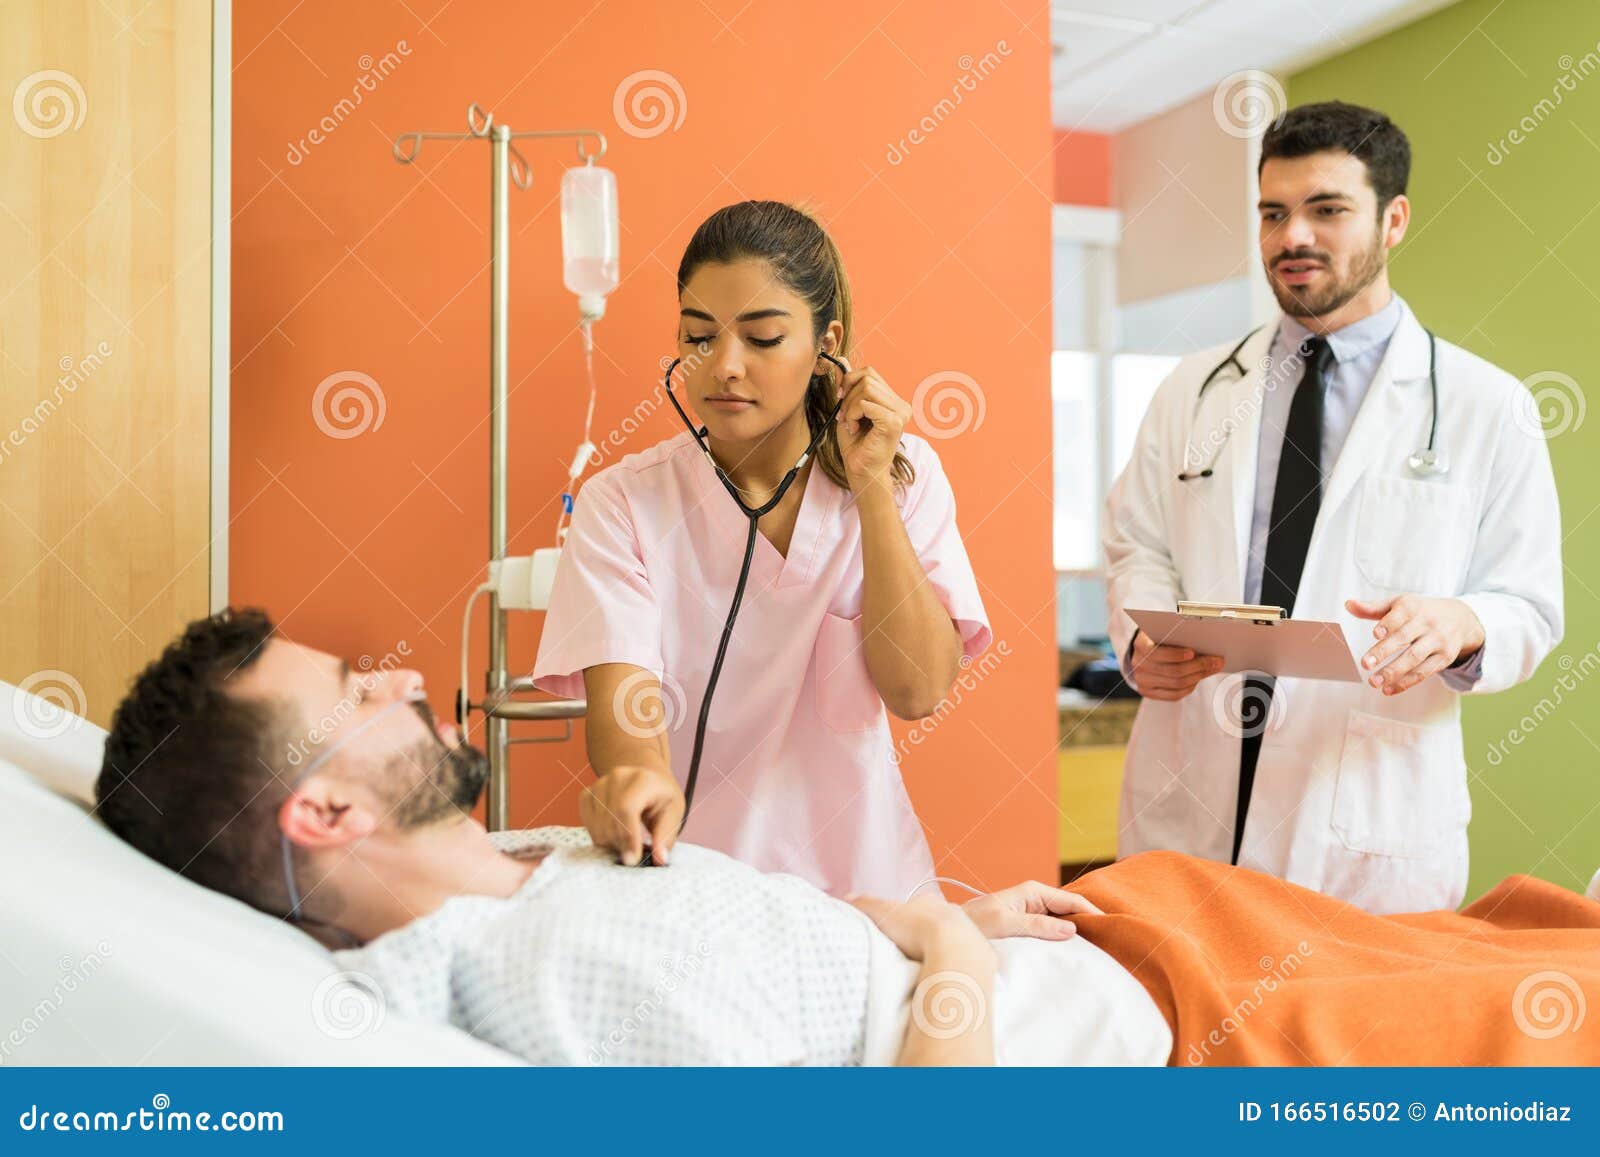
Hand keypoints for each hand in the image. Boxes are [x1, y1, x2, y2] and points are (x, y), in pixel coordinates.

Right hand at [578, 764, 683, 865]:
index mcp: (643, 779)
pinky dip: (599, 835)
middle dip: (620, 844)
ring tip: (627, 842)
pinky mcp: (587, 794)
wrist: (646, 779)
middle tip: (632, 855)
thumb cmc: (661, 797)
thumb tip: (660, 859)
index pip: (626, 809)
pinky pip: (587, 823)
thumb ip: (665, 836)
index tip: (633, 860)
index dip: (628, 836)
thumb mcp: (673, 813)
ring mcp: (599, 784)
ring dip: (610, 842)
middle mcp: (618, 777)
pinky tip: (613, 834)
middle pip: (609, 819)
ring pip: (597, 824)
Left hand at [831, 364, 910, 493]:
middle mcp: (901, 405)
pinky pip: (865, 404)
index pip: (870, 373)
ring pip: (866, 388)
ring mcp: (900, 413)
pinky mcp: (894, 422)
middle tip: (844, 415)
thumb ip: (848, 386)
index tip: (840, 399)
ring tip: (851, 423)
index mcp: (894, 401)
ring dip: (850, 406)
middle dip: (848, 394)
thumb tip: (841, 361)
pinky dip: (853, 414)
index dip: (850, 381)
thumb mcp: (848, 409)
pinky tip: (854, 428)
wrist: (861, 471)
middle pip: (867, 377)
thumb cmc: (856, 445)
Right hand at [847, 892, 991, 962]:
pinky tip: (945, 975)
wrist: (954, 947)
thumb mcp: (882, 913)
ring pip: (952, 939)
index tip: (896, 932)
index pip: (914, 908)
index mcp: (928, 902)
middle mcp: (951, 913)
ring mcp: (968, 932)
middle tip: (910, 951)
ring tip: (926, 966)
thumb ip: (865, 904)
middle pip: (935, 922)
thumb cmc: (918, 928)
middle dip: (924, 934)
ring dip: (942, 949)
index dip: (904, 919)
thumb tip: (847, 898)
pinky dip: (955, 964)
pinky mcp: (978, 953)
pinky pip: (964, 958)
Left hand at [961, 880, 1101, 940]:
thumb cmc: (974, 922)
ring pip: (1065, 921)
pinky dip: (1067, 939)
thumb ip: (1037, 925)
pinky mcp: (1030, 927)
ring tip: (1102, 948)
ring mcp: (1034, 913)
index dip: (1093, 912)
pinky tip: (1078, 951)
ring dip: (1080, 933)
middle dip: (1090, 922)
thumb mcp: (1005, 923)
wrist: (953, 930)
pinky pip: (1054, 931)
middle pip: (1072, 910)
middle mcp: (1037, 899)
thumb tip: (1071, 929)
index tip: (1112, 927)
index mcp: (1034, 891)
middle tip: (1112, 940)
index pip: (1072, 900)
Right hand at [1129, 629, 1223, 700]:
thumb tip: (1207, 646)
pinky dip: (1190, 687)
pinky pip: (1174, 695)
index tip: (1193, 652)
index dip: (1176, 654)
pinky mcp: (1148, 693)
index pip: (1157, 653)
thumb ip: (1179, 637)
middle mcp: (1138, 665)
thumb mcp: (1164, 633)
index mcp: (1141, 646)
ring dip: (1199, 676)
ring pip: (1177, 684)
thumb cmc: (1159, 640)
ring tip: (1212, 668)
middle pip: (1173, 671)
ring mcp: (1142, 681)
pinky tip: (1198, 679)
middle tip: (1216, 661)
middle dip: (1199, 666)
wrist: (1143, 653)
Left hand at [1347, 595, 1484, 694]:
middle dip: (1384, 651)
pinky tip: (1388, 690)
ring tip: (1374, 682)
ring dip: (1394, 671)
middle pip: (1405, 638)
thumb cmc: (1420, 611)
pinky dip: (1406, 682)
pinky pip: (1424, 672)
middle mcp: (1427, 623)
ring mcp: (1438, 641)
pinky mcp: (1445, 658)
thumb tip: (1348, 604)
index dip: (1388, 624)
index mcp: (1413, 606)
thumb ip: (1373, 608)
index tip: (1375, 634)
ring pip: (1415, 658)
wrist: (1460, 618)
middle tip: (1365, 664)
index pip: (1400, 615)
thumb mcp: (1400, 604)